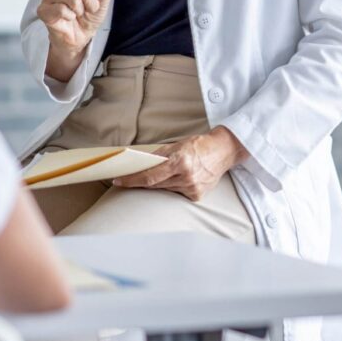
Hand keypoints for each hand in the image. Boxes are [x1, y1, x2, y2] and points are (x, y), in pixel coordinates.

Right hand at [37, 0, 112, 57]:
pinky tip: (68, 18)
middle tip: (87, 8)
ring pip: (74, 0)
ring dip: (81, 11)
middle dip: (91, 2)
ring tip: (77, 13)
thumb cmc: (90, 14)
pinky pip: (61, 10)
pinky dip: (70, 17)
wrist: (82, 35)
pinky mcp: (43, 9)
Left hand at [112, 126, 247, 201]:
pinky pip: (176, 193)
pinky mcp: (197, 196)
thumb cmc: (199, 145)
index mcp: (180, 161)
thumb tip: (141, 164)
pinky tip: (177, 179)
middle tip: (125, 180)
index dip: (132, 180)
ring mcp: (192, 188)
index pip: (149, 175)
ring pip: (164, 189)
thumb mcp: (178, 144)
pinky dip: (172, 187)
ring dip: (156, 184)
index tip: (118, 180)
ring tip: (156, 175)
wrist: (223, 151)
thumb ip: (160, 156)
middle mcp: (186, 176)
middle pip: (154, 184)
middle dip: (139, 182)